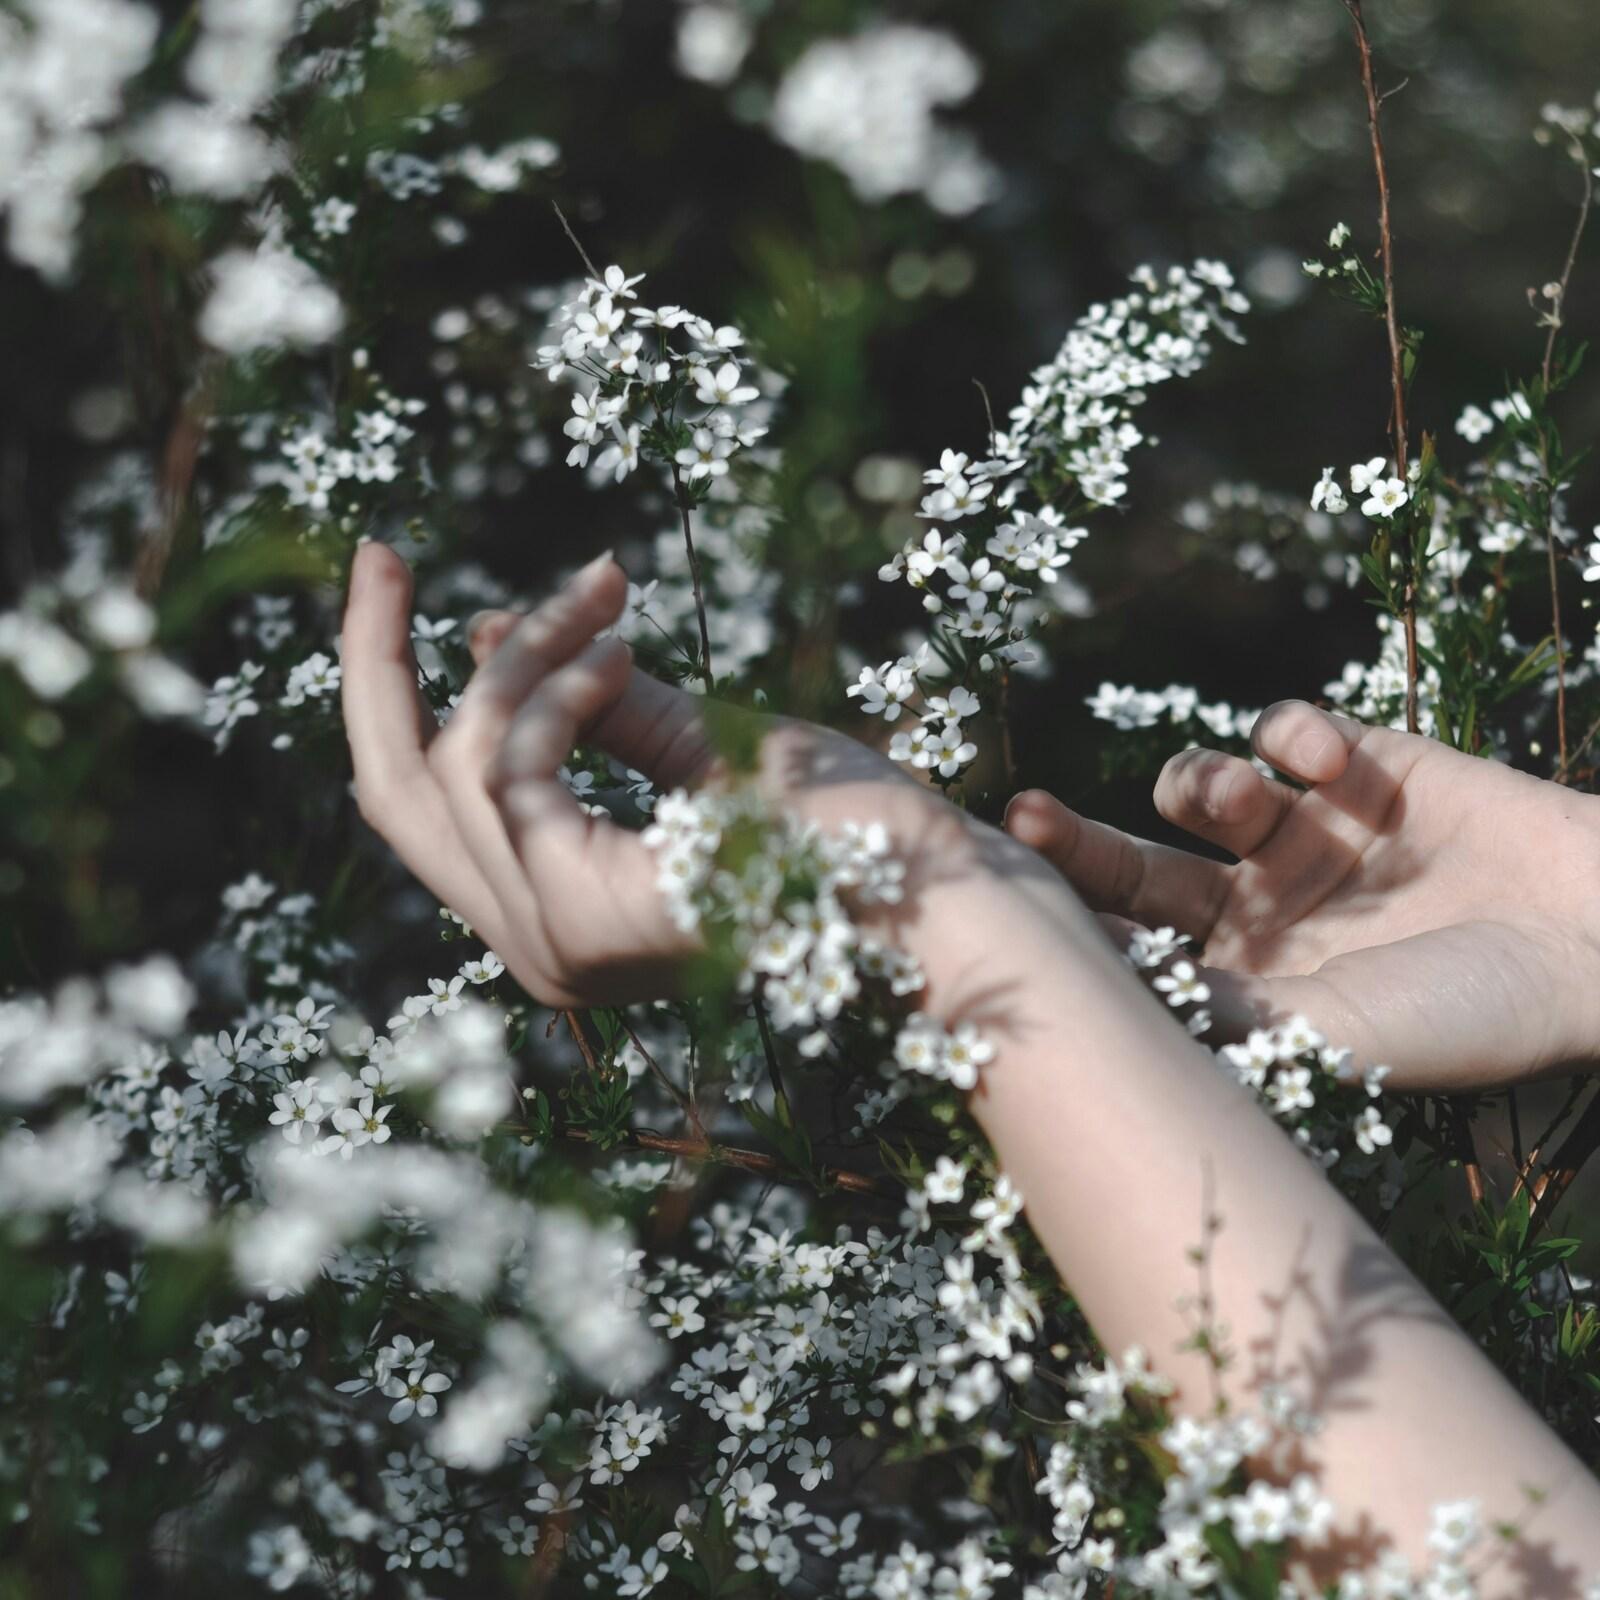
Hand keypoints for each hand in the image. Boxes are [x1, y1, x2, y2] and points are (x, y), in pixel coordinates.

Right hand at [340, 542, 1069, 1015]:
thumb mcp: (703, 751)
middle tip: (375, 554)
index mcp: (565, 918)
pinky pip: (512, 771)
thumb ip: (595, 709)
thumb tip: (487, 631)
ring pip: (454, 765)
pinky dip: (553, 690)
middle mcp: (539, 948)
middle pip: (392, 794)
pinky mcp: (588, 912)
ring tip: (602, 597)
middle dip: (373, 663)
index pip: (431, 813)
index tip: (426, 597)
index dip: (409, 698)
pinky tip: (611, 645)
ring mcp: (557, 941)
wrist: (942, 893)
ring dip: (522, 657)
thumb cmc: (848, 831)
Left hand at [1005, 700, 1599, 1088]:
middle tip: (1021, 820)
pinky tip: (1328, 762)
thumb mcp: (1329, 1033)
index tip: (1010, 909)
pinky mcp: (1364, 765)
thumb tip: (1098, 1000)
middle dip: (1075, 843)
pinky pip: (1289, 728)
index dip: (1072, 924)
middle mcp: (1259, 906)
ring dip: (1199, 781)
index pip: (1130, 948)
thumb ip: (1219, 1012)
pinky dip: (1292, 732)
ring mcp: (1307, 833)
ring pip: (1199, 785)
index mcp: (1241, 978)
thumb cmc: (1466, 1014)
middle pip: (1133, 865)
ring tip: (1238, 798)